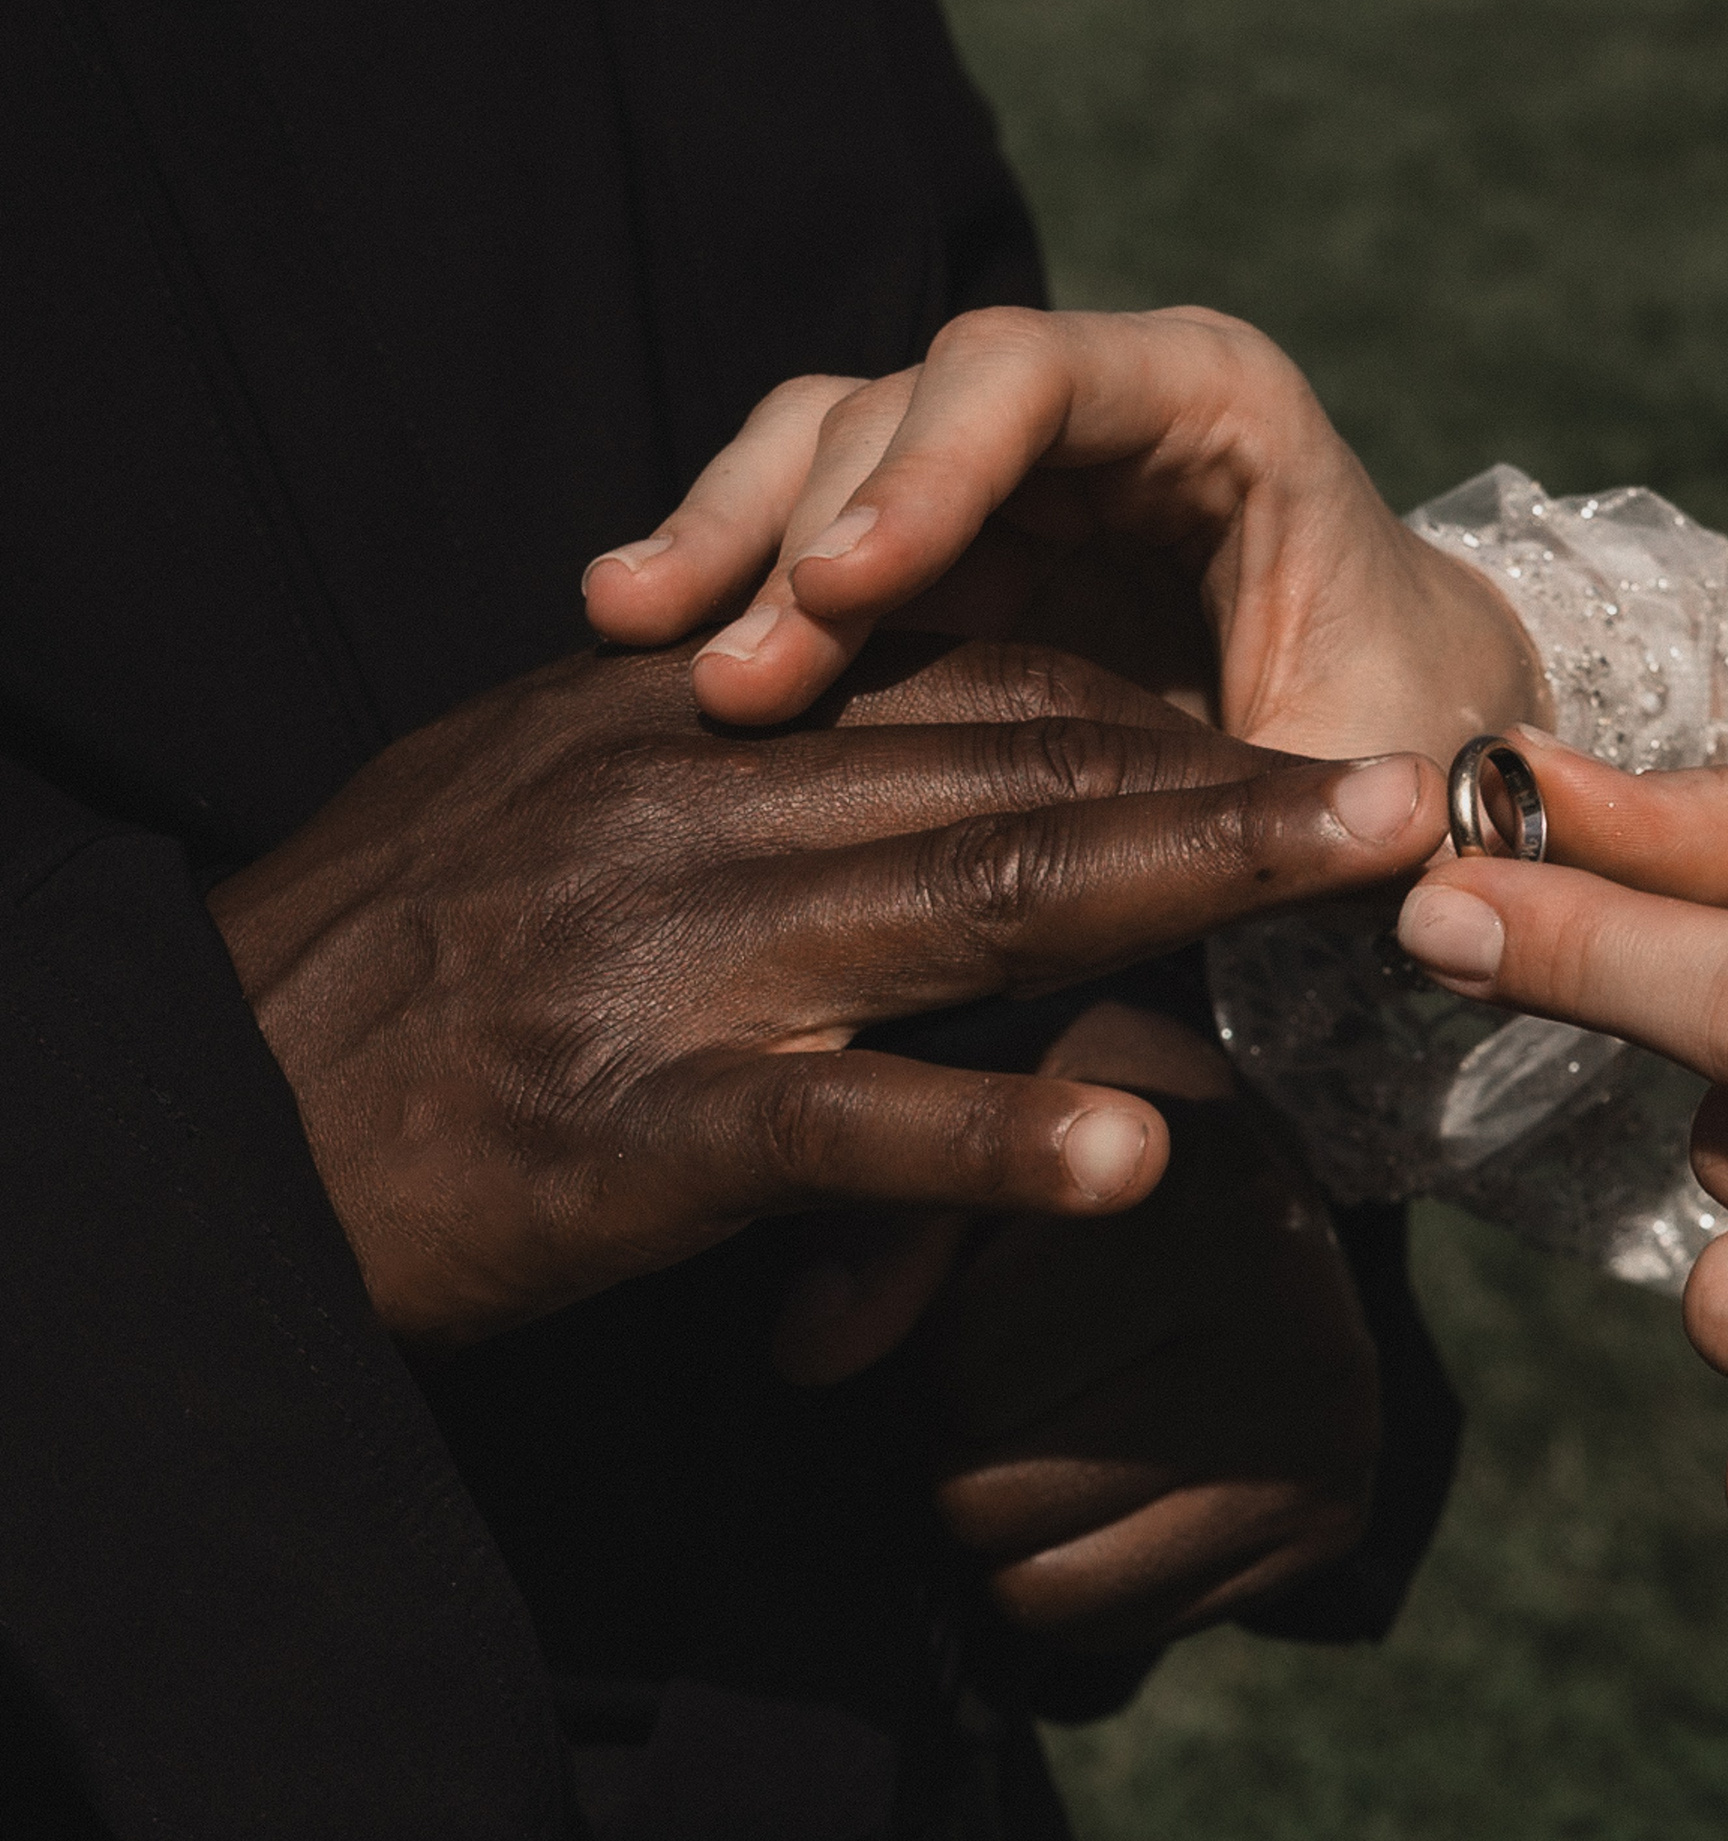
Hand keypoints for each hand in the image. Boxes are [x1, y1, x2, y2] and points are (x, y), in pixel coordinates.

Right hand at [209, 640, 1441, 1348]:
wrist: (207, 1101)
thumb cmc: (378, 953)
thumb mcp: (540, 795)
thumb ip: (696, 751)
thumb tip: (811, 704)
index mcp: (691, 721)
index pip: (962, 685)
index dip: (1149, 709)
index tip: (1291, 737)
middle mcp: (707, 807)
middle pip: (1021, 766)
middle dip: (1230, 773)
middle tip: (1406, 782)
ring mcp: (684, 965)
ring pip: (978, 895)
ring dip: (1189, 882)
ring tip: (1353, 873)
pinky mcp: (643, 1128)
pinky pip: (850, 1127)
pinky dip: (995, 1137)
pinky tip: (1131, 1155)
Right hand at [578, 309, 1548, 759]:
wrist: (1386, 711)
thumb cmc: (1399, 724)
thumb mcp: (1390, 756)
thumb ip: (1358, 793)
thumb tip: (1386, 841)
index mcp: (1212, 407)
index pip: (1036, 378)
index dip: (929, 463)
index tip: (843, 585)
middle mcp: (1092, 404)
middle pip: (902, 406)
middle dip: (799, 530)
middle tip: (724, 678)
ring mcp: (1000, 461)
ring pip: (825, 447)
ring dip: (732, 538)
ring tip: (631, 630)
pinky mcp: (939, 535)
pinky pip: (808, 524)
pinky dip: (733, 574)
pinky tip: (642, 641)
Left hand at [777, 1002, 1378, 1649]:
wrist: (1232, 1182)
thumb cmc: (1067, 1140)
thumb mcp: (968, 1111)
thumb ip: (879, 1218)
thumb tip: (808, 1352)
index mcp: (1196, 1173)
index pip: (964, 1362)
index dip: (931, 1343)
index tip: (976, 1291)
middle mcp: (1288, 1294)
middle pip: (987, 1487)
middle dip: (961, 1443)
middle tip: (1011, 1370)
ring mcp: (1326, 1418)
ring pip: (1037, 1580)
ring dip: (1003, 1519)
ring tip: (1051, 1415)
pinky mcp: (1332, 1516)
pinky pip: (1110, 1627)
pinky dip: (1072, 1575)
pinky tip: (1109, 1476)